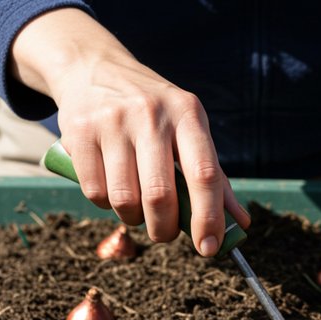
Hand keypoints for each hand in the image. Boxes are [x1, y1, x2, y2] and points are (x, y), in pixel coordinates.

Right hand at [10, 8, 248, 254]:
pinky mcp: (79, 132)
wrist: (95, 70)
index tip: (209, 248)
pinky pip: (95, 192)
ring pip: (124, 199)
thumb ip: (214, 177)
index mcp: (188, 114)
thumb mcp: (188, 131)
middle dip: (164, 229)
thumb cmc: (154, 114)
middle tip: (164, 233)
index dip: (208, 217)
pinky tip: (111, 188)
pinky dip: (105, 204)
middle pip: (160, 195)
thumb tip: (240, 224)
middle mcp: (151, 114)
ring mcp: (112, 121)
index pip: (204, 174)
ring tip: (136, 206)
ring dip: (133, 218)